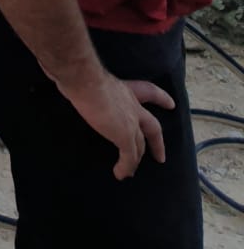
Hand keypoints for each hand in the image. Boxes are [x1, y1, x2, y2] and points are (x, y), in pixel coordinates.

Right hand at [56, 68, 173, 178]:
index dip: (161, 99)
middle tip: (160, 156)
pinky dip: (126, 167)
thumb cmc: (83, 74)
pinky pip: (129, 157)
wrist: (85, 81)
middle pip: (152, 126)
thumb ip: (92, 86)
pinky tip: (120, 174)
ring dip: (136, 159)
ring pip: (140, 145)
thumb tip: (77, 87)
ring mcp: (131, 122)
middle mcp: (132, 105)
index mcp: (126, 90)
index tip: (171, 104)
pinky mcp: (125, 136)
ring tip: (132, 171)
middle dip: (157, 142)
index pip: (148, 92)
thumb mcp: (93, 79)